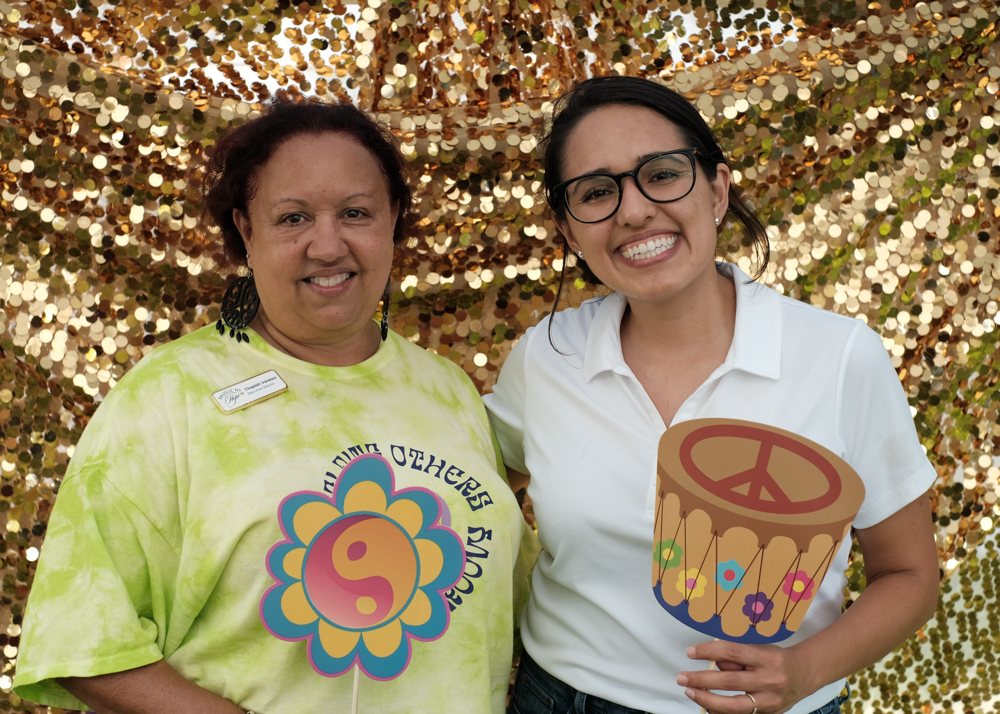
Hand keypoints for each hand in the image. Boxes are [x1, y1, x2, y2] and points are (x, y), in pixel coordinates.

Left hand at [676, 640, 811, 713]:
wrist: (805, 674)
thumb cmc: (776, 658)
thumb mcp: (759, 649)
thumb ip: (737, 656)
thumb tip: (712, 660)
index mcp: (767, 658)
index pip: (733, 653)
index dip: (709, 652)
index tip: (690, 652)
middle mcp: (770, 680)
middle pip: (730, 682)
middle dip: (702, 680)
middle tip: (682, 677)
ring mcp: (770, 701)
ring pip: (734, 705)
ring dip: (707, 699)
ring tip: (690, 692)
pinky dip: (721, 711)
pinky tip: (706, 705)